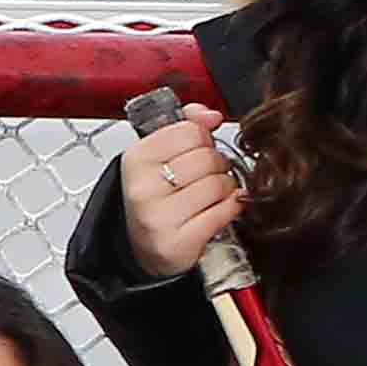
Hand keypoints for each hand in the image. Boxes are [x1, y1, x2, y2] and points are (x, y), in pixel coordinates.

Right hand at [118, 103, 244, 278]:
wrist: (145, 250)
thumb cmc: (156, 201)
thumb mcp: (159, 158)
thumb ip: (185, 126)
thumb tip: (211, 115)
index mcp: (136, 160)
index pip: (190, 131)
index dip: (203, 140)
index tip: (198, 151)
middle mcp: (143, 188)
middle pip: (208, 157)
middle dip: (217, 166)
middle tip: (208, 176)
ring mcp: (159, 217)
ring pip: (219, 184)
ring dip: (225, 189)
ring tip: (212, 195)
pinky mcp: (178, 242)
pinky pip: (223, 212)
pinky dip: (230, 209)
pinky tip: (219, 210)